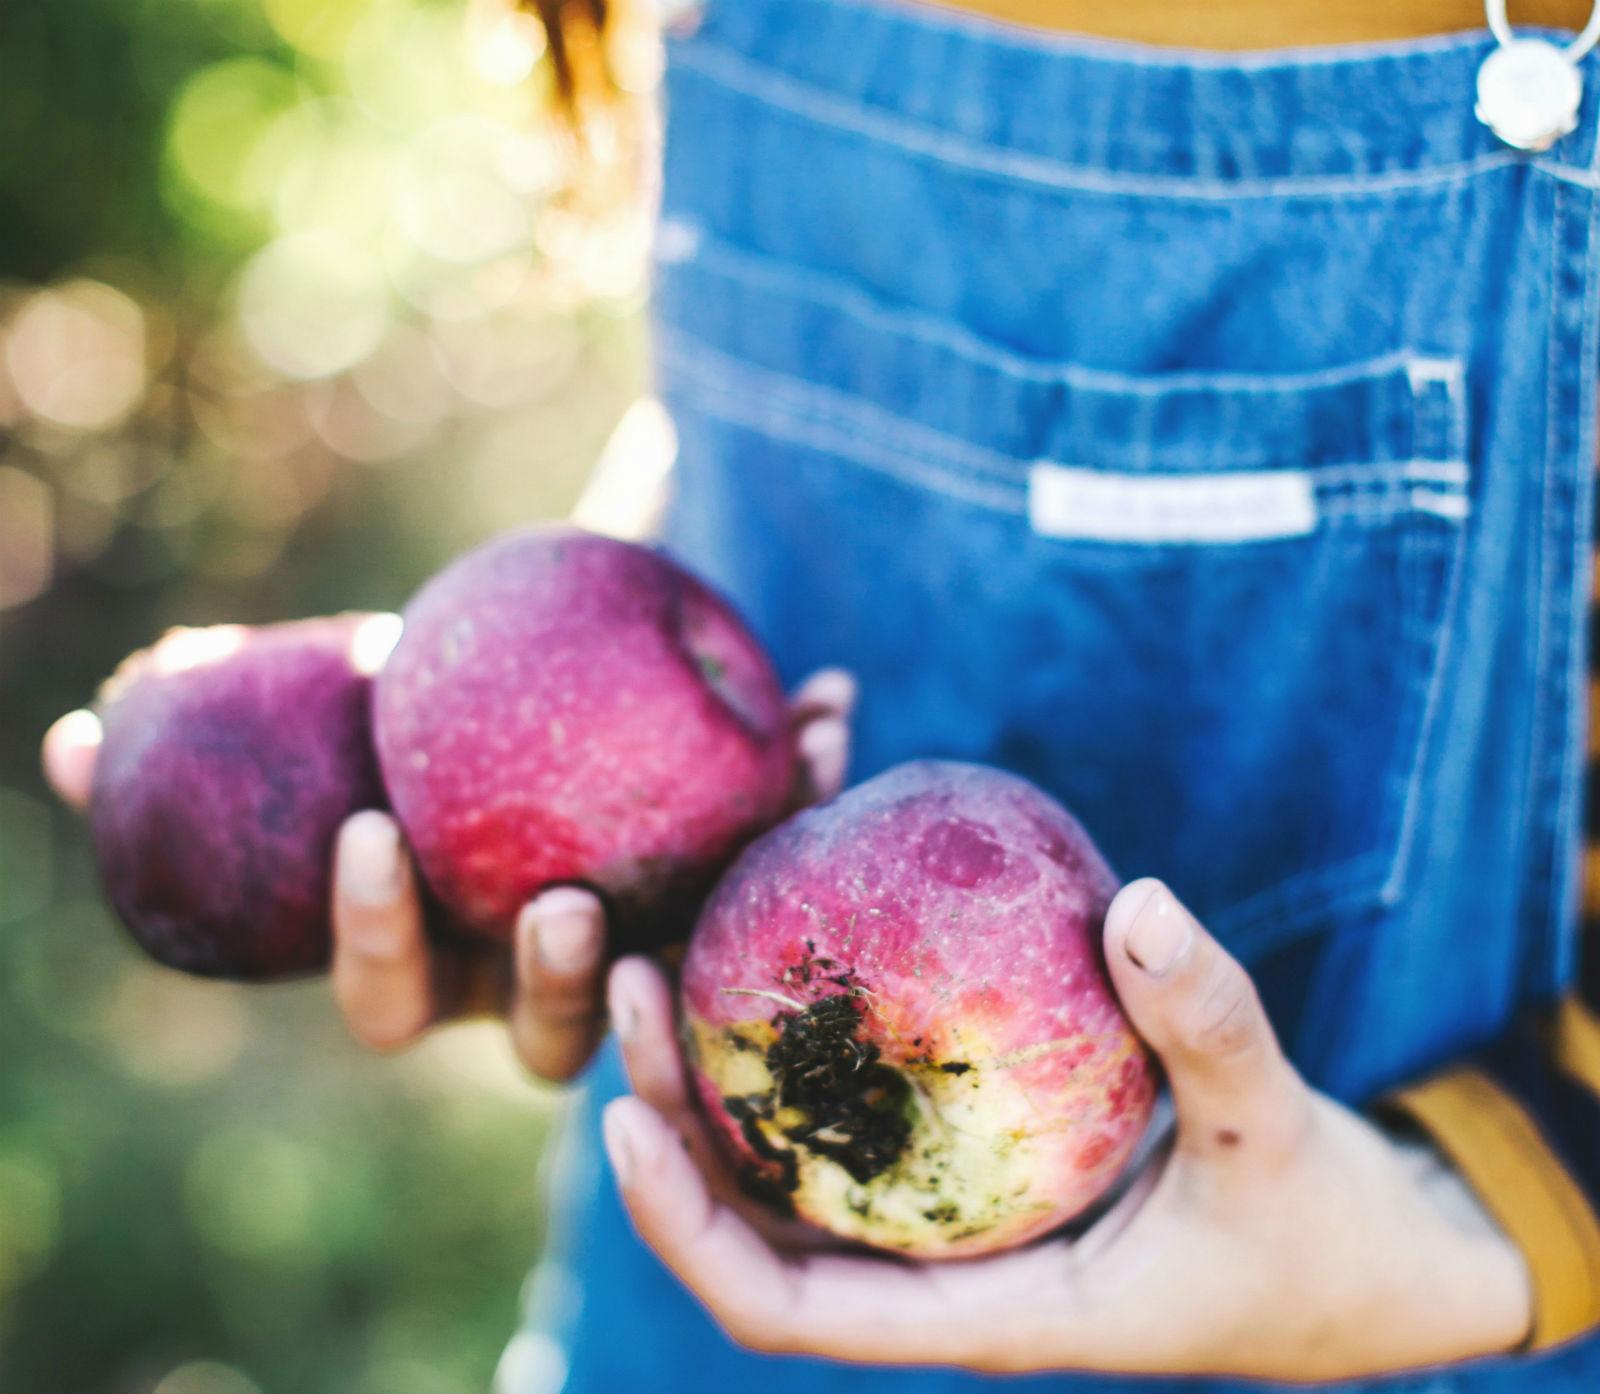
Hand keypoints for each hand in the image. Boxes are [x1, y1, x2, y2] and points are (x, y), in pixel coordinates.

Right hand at [41, 668, 855, 1081]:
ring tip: (738, 810)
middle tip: (564, 903)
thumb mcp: (323, 711)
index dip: (373, 935)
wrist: (530, 686)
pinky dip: (807, 780)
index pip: (389, 995)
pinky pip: (771, 857)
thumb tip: (77, 739)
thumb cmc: (406, 716)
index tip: (370, 834)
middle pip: (549, 1035)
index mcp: (432, 959)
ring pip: (687, 967)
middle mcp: (535, 979)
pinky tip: (834, 699)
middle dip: (552, 980)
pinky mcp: (725, 888)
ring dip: (726, 890)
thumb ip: (213, 728)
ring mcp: (640, 945)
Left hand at [601, 879, 1533, 1380]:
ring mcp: (953, 1216)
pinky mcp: (978, 1160)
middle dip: (670, 1116)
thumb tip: (1141, 902)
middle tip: (629, 978)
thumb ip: (1214, 1027)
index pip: (786, 1308)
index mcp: (983, 1312)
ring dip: (722, 1068)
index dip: (687, 1230)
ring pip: (797, 1157)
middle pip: (754, 1216)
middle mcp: (942, 1269)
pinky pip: (867, 1105)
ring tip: (674, 944)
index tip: (623, 1122)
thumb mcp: (1277, 1136)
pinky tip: (798, 940)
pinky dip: (816, 1037)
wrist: (1365, 1261)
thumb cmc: (1318, 1234)